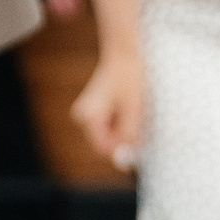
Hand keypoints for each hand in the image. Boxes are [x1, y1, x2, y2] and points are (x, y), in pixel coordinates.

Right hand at [71, 48, 147, 169]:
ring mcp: (85, 116)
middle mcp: (81, 118)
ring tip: (132, 111)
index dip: (122, 150)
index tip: (138, 137)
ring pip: (108, 138)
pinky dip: (121, 125)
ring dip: (124, 131)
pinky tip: (127, 109)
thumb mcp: (133, 111)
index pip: (104, 149)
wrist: (124, 56)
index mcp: (87, 118)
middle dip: (123, 139)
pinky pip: (109, 129)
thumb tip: (123, 162)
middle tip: (136, 118)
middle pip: (105, 144)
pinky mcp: (92, 113)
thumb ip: (127, 137)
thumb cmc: (129, 80)